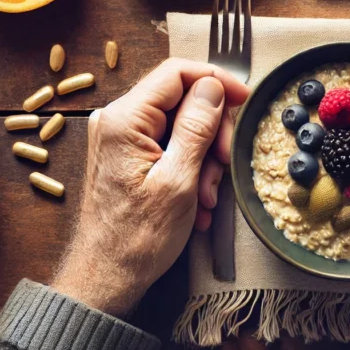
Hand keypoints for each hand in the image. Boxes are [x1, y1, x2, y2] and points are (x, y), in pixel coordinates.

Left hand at [50, 58, 248, 316]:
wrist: (106, 278)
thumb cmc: (137, 238)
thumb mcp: (179, 179)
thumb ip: (197, 127)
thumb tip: (213, 87)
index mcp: (125, 119)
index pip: (176, 72)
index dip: (216, 80)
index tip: (243, 98)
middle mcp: (117, 121)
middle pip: (181, 99)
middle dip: (212, 130)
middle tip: (224, 163)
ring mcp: (120, 139)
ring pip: (180, 126)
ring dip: (204, 157)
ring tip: (208, 196)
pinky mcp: (127, 157)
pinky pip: (169, 147)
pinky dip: (190, 168)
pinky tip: (197, 201)